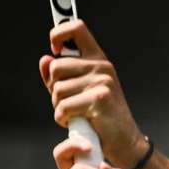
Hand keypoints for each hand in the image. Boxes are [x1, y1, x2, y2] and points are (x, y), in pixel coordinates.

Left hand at [40, 19, 147, 168]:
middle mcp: (101, 66)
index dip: (59, 33)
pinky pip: (64, 106)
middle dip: (54, 88)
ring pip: (57, 89)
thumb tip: (45, 59)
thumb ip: (61, 75)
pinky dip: (63, 118)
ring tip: (74, 113)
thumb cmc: (101, 117)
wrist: (124, 140)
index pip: (76, 28)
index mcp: (98, 59)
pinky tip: (74, 121)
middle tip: (68, 101)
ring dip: (58, 106)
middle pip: (56, 66)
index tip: (56, 48)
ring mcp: (102, 81)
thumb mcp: (79, 91)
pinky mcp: (99, 99)